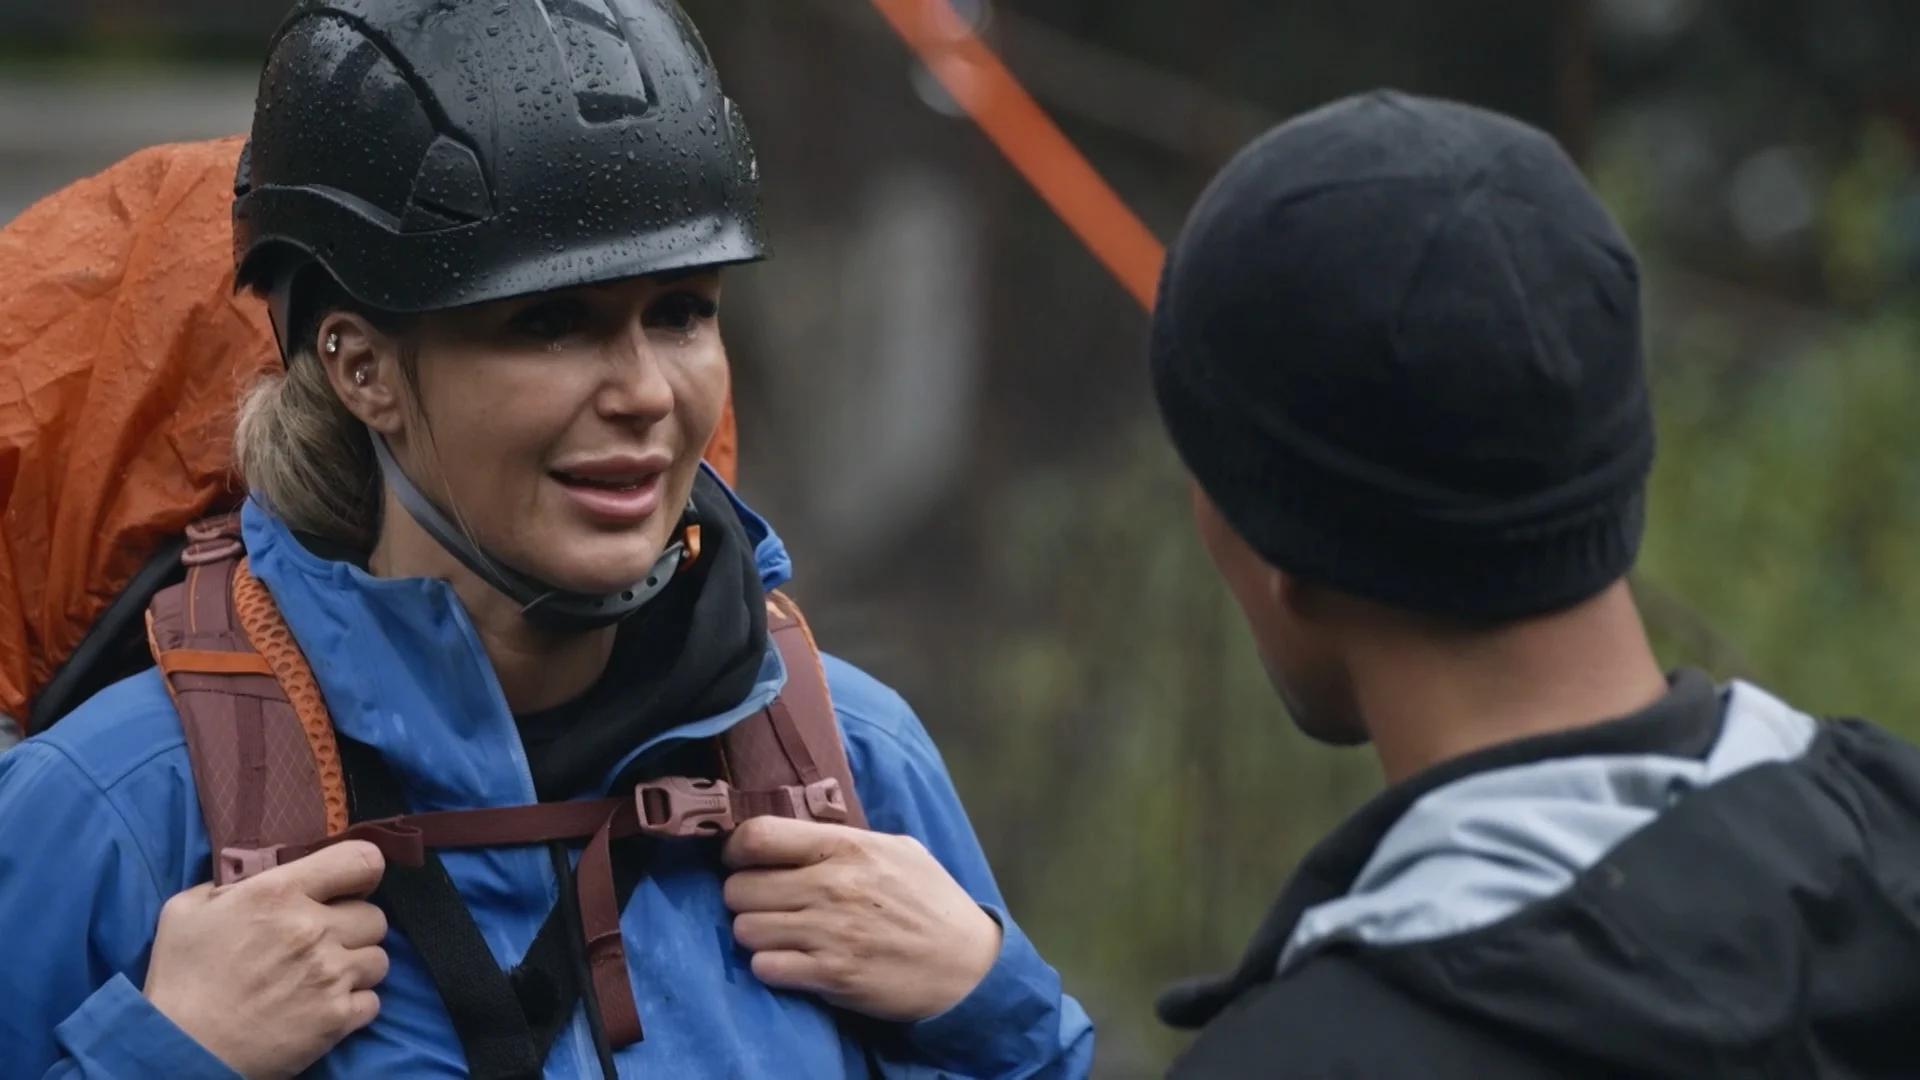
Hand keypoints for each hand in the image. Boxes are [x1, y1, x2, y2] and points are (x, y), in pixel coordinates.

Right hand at [144, 841, 390, 1079]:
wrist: (179, 1050)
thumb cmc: (179, 979)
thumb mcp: (187, 910)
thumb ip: (231, 884)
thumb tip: (260, 874)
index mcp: (279, 893)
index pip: (362, 860)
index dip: (361, 871)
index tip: (347, 885)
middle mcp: (314, 929)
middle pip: (375, 915)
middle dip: (352, 926)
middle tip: (323, 941)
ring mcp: (331, 975)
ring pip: (379, 959)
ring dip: (356, 966)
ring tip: (322, 976)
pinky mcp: (337, 1018)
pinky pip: (372, 1001)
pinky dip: (354, 1005)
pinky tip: (323, 1005)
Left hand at [723, 818, 1001, 1022]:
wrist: (967, 966)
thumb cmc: (932, 903)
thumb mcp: (897, 850)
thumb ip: (845, 840)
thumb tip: (795, 835)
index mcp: (847, 847)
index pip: (758, 835)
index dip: (737, 849)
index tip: (743, 860)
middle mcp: (832, 886)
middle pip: (739, 887)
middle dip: (745, 897)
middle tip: (767, 904)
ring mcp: (829, 932)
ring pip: (745, 930)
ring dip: (757, 935)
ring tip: (781, 934)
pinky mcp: (831, 975)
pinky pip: (765, 967)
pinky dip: (772, 966)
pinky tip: (793, 962)